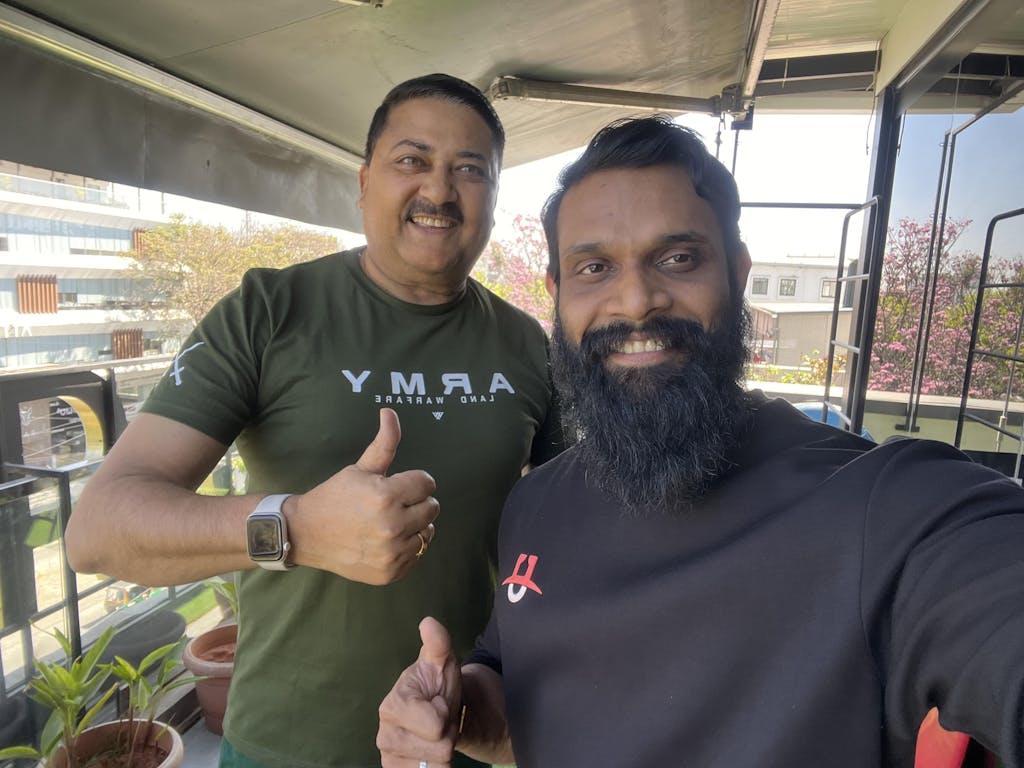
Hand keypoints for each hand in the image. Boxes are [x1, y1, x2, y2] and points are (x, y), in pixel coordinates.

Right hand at [288, 408, 438, 583]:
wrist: (306, 534)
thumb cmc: (335, 497)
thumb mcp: (360, 468)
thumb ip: (384, 443)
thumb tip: (390, 412)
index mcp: (386, 495)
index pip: (427, 483)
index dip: (413, 481)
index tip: (397, 485)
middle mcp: (392, 526)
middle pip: (432, 507)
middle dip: (416, 501)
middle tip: (393, 503)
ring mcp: (392, 552)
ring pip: (428, 532)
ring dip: (415, 525)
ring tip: (389, 521)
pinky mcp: (391, 572)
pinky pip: (418, 554)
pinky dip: (407, 547)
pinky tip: (386, 540)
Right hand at [378, 617, 461, 766]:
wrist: (436, 711)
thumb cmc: (437, 684)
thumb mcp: (442, 660)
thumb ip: (438, 643)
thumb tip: (428, 623)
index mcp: (393, 704)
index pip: (436, 724)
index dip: (444, 712)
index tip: (438, 702)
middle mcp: (385, 733)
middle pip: (439, 749)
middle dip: (447, 734)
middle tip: (439, 719)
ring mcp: (389, 756)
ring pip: (436, 767)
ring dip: (443, 751)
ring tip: (436, 733)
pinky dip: (434, 767)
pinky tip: (429, 753)